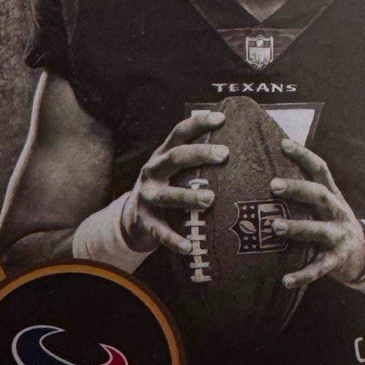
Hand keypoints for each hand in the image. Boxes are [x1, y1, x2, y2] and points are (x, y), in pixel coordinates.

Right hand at [120, 111, 227, 255]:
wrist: (132, 218)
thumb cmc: (165, 187)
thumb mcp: (173, 169)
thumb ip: (194, 158)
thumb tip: (232, 142)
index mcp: (162, 155)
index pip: (179, 133)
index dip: (199, 123)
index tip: (222, 118)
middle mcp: (153, 171)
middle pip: (175, 157)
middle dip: (199, 154)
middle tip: (224, 154)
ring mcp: (147, 197)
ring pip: (167, 195)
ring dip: (188, 196)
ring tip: (210, 199)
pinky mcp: (146, 221)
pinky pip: (160, 231)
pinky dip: (174, 239)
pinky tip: (189, 246)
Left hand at [270, 139, 364, 289]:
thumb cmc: (332, 224)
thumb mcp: (326, 205)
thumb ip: (306, 192)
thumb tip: (270, 171)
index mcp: (332, 195)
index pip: (320, 169)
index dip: (304, 155)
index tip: (283, 143)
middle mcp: (338, 212)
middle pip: (320, 195)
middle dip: (298, 188)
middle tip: (273, 185)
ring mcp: (339, 237)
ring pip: (319, 230)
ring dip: (297, 228)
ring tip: (275, 227)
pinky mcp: (337, 261)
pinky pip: (319, 269)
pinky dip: (302, 275)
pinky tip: (285, 281)